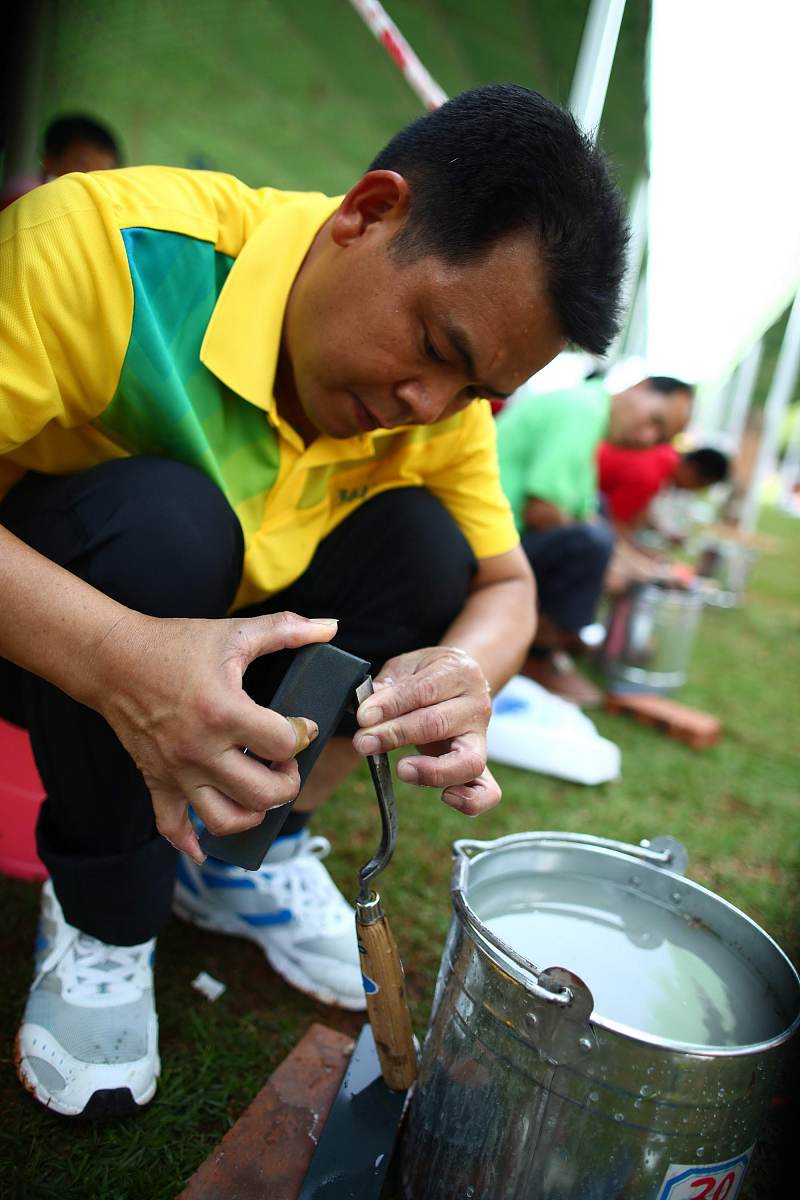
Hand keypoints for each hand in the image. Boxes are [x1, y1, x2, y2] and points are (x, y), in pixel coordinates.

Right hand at [93, 611, 337, 861]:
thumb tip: (330, 626)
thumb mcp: (234, 633)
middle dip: (287, 781)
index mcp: (223, 711)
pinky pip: (174, 828)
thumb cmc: (175, 644)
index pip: (283, 743)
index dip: (303, 735)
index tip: (301, 726)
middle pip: (263, 793)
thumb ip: (286, 630)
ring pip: (226, 821)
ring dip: (254, 813)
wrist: (114, 659)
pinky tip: (209, 842)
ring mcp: (177, 771)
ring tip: (260, 789)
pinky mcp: (157, 782)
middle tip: (285, 762)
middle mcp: (201, 750)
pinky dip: (193, 842)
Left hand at [353, 646, 498, 815]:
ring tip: (401, 770)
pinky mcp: (481, 765)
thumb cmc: (428, 675)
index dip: (391, 705)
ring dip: (431, 771)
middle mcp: (477, 705)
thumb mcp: (407, 668)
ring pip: (468, 761)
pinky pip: (487, 791)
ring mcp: (482, 738)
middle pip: (438, 724)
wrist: (461, 680)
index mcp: (459, 673)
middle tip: (364, 742)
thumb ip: (387, 686)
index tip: (363, 717)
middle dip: (395, 735)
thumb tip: (364, 708)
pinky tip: (445, 797)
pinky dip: (470, 801)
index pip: (424, 690)